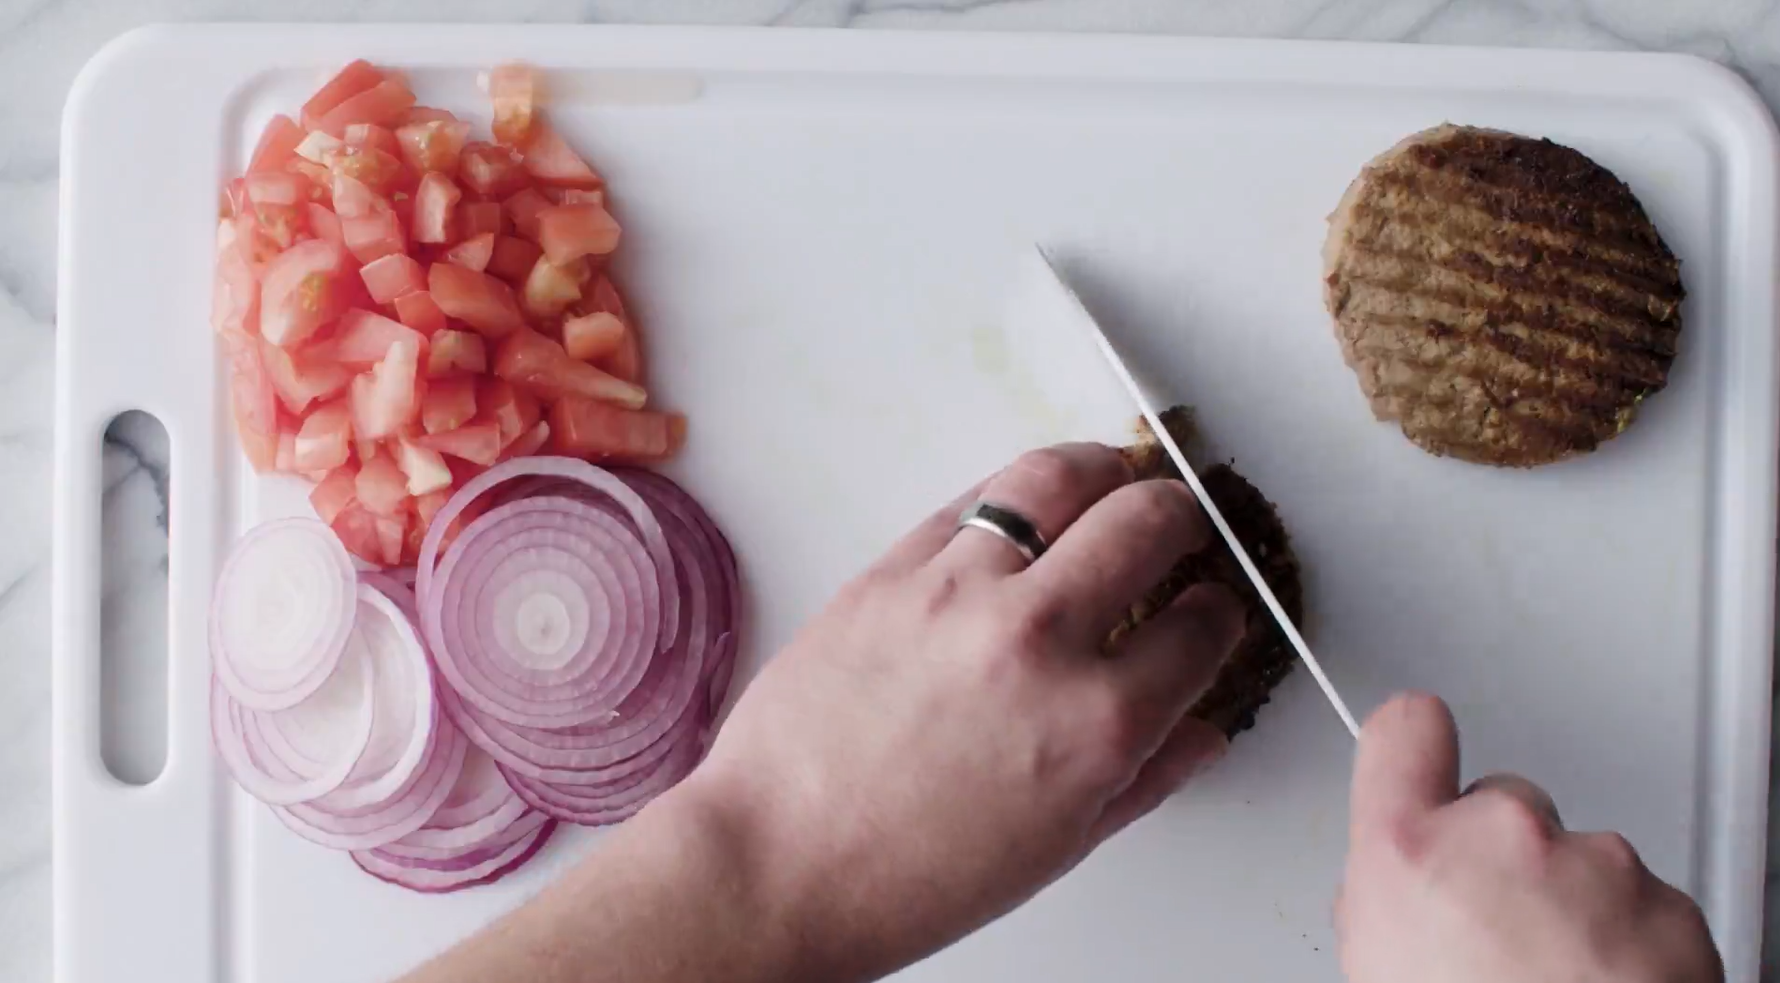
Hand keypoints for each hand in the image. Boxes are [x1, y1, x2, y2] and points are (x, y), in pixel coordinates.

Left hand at [682, 442, 1244, 980]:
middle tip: (1180, 525)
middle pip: (1148, 520)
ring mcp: (957, 594)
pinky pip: (968, 502)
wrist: (778, 864)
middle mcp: (1036, 640)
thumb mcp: (1059, 846)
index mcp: (1095, 722)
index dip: (1222, 609)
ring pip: (1056, 478)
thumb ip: (1145, 776)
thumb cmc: (905, 877)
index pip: (1202, 626)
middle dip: (1183, 515)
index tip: (1212, 606)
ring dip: (1102, 471)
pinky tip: (1021, 513)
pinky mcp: (888, 572)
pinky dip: (1011, 497)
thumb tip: (1199, 731)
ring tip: (1111, 479)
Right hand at [1338, 693, 1722, 982]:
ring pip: (1581, 858)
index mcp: (1408, 849)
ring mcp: (1597, 866)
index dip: (1414, 748)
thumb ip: (1387, 899)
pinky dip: (1633, 943)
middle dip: (1507, 859)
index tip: (1422, 758)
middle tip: (1498, 940)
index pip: (1405, 728)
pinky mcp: (1673, 906)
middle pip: (1505, 803)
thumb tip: (1406, 892)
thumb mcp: (1374, 969)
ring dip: (1575, 906)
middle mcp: (1503, 837)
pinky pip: (1645, 902)